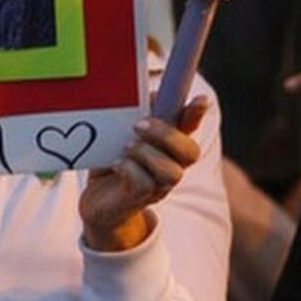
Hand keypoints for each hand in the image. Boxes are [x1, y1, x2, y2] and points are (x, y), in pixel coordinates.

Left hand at [79, 96, 207, 251]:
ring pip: (172, 173)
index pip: (190, 127)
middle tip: (138, 125)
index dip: (197, 113)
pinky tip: (116, 164)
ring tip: (126, 147)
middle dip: (167, 135)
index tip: (201, 99)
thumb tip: (152, 97)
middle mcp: (171, 167)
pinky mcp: (138, 199)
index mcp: (169, 146)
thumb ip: (139, 115)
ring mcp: (158, 186)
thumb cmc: (114, 162)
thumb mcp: (123, 134)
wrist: (99, 203)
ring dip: (147, 154)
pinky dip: (129, 169)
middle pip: (190, 153)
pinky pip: (144, 184)